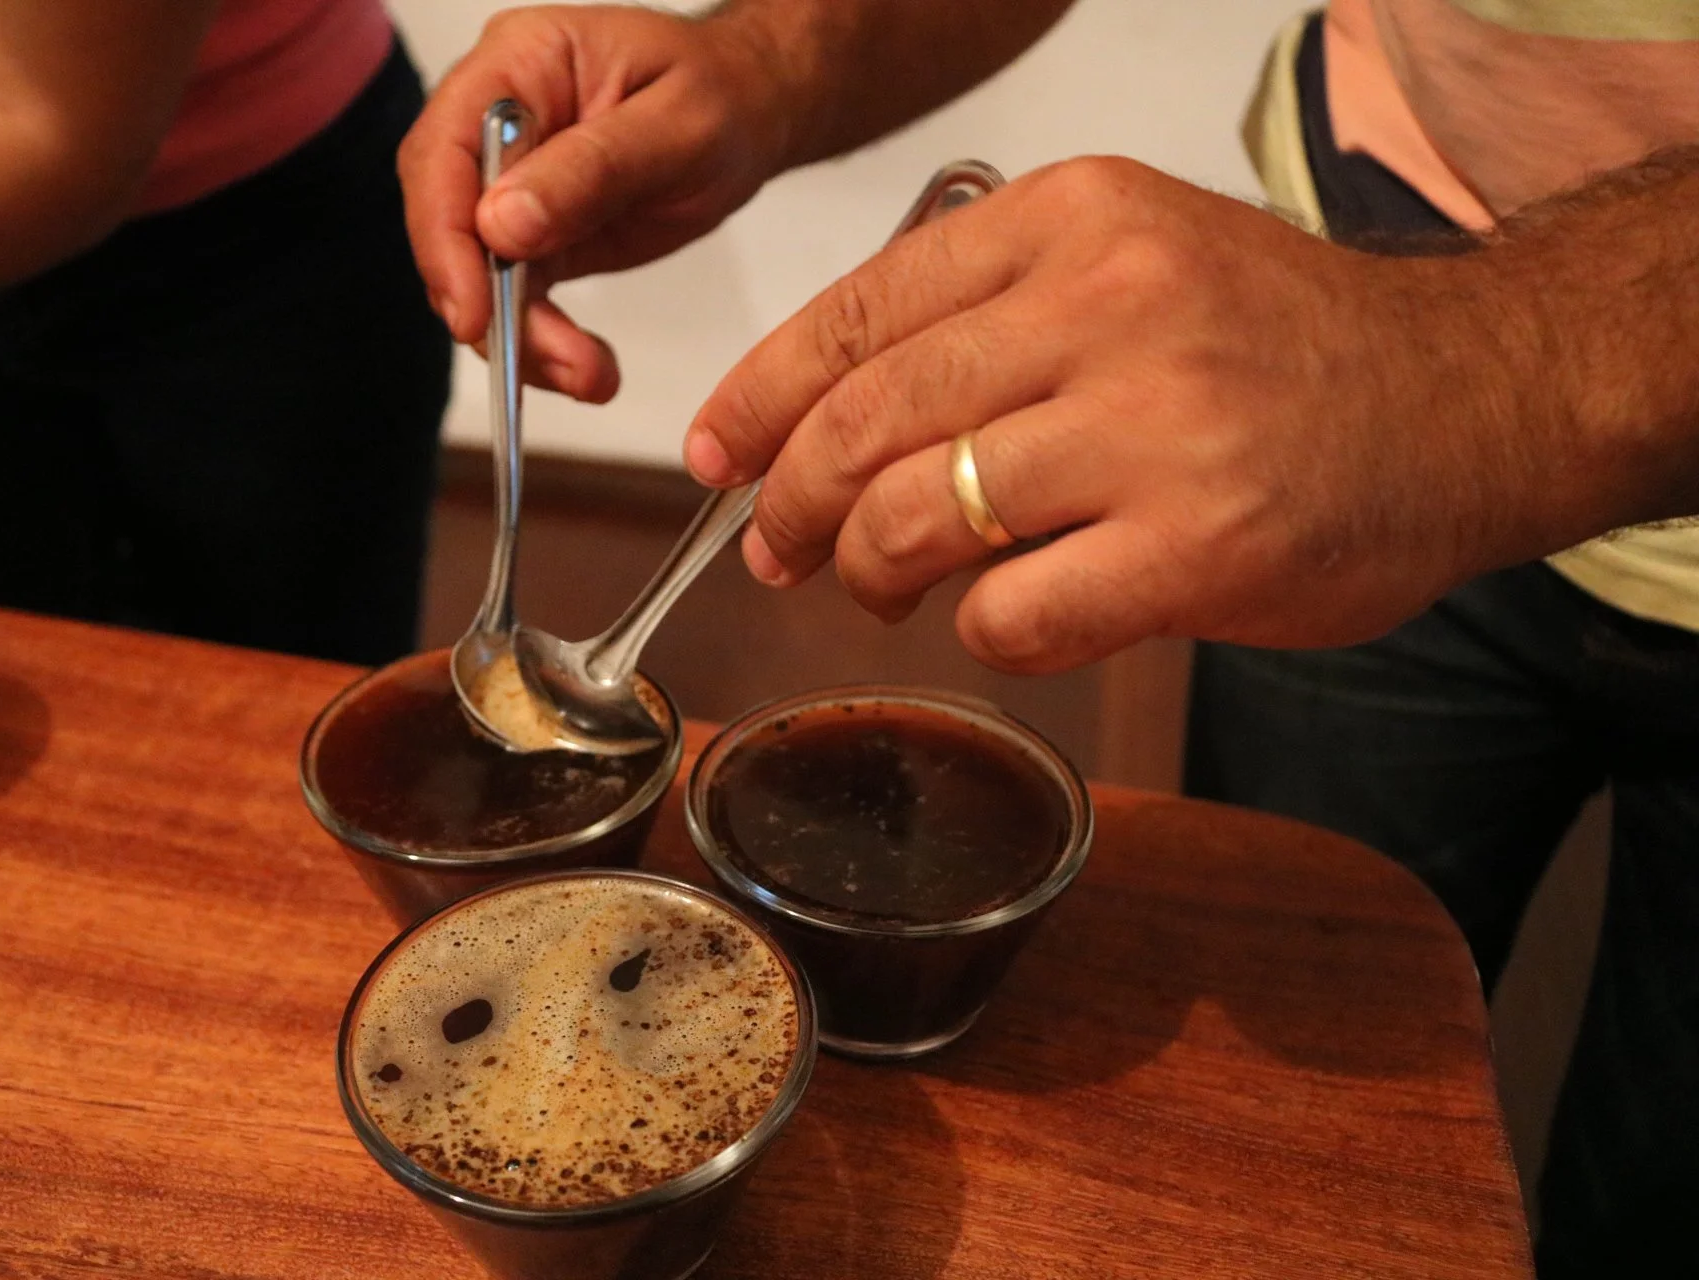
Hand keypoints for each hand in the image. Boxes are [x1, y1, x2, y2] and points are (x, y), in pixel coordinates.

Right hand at [400, 4, 796, 402]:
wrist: (749, 113)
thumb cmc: (720, 94)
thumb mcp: (678, 124)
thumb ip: (593, 168)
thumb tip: (503, 225)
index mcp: (518, 64)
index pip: (443, 151)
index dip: (444, 236)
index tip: (473, 310)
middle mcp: (497, 122)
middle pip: (445, 219)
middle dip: (481, 301)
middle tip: (532, 359)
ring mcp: (509, 181)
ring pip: (476, 273)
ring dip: (520, 338)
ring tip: (587, 376)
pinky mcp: (532, 235)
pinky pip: (515, 297)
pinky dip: (544, 343)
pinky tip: (586, 370)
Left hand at [684, 157, 1547, 673]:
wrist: (1469, 395)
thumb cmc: (1281, 347)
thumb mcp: (1134, 262)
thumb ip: (990, 319)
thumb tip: (826, 424)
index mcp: (1073, 221)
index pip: (858, 312)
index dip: (762, 397)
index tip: (718, 452)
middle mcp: (1108, 306)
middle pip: (867, 422)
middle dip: (794, 503)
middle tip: (777, 547)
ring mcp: (1154, 427)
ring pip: (919, 520)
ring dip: (873, 572)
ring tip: (882, 587)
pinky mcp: (1198, 545)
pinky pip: (1012, 613)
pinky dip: (985, 631)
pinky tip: (1011, 618)